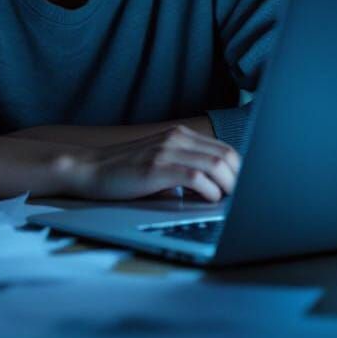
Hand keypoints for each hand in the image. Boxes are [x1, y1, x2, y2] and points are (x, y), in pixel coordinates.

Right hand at [63, 124, 241, 202]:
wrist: (91, 169)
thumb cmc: (126, 172)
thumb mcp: (161, 164)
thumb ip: (187, 169)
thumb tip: (219, 191)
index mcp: (181, 136)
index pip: (226, 149)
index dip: (241, 171)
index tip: (246, 190)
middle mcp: (177, 138)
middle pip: (227, 156)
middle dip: (240, 180)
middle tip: (240, 201)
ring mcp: (166, 150)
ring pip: (216, 165)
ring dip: (228, 186)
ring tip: (226, 201)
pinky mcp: (156, 167)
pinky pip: (195, 177)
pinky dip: (208, 191)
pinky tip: (207, 199)